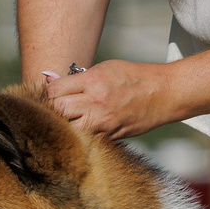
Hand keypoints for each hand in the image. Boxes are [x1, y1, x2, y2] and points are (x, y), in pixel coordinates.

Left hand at [42, 60, 177, 137]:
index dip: (46, 92)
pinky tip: (78, 130)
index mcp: (93, 81)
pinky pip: (85, 140)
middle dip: (50, 110)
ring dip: (62, 126)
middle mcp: (96, 103)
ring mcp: (103, 123)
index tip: (48, 94)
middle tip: (51, 109)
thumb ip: (77, 78)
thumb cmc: (133, 77)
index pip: (54, 90)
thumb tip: (49, 83)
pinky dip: (78, 136)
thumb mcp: (105, 68)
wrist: (164, 94)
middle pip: (56, 111)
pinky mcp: (110, 136)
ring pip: (67, 130)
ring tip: (63, 121)